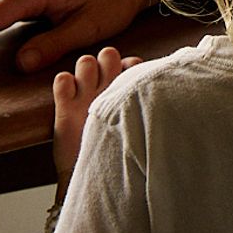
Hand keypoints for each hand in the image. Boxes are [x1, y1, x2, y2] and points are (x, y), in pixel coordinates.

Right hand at [52, 46, 139, 189]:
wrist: (97, 179)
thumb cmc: (123, 153)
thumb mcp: (139, 128)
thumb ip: (147, 108)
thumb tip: (169, 99)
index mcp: (125, 89)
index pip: (132, 62)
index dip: (132, 70)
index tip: (133, 85)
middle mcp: (104, 86)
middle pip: (107, 53)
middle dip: (108, 64)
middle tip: (109, 85)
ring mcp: (83, 94)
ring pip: (85, 61)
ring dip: (88, 72)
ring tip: (89, 92)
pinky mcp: (64, 106)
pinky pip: (62, 80)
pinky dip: (66, 85)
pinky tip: (70, 98)